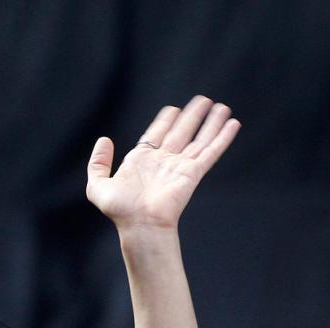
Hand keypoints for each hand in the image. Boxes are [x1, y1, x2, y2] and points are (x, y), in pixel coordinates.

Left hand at [86, 95, 239, 232]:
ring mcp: (179, 166)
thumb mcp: (97, 186)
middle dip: (192, 116)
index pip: (156, 135)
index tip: (173, 110)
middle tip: (202, 100)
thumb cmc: (120, 211)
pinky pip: (210, 151)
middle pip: (181, 132)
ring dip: (211, 122)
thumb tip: (104, 140)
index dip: (165, 121)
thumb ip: (97, 164)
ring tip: (220, 107)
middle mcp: (162, 161)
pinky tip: (232, 124)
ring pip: (199, 139)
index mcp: (142, 161)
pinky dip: (222, 137)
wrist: (140, 224)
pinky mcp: (193, 173)